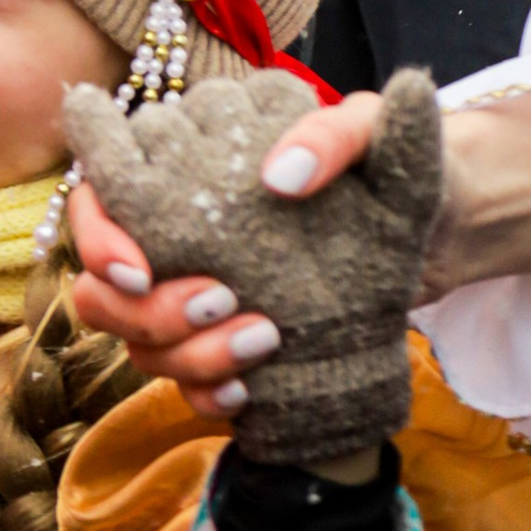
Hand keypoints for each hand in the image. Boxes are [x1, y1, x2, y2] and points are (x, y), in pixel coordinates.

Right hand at [68, 85, 530, 412]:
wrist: (434, 257)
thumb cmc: (392, 186)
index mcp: (190, 169)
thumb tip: (282, 173)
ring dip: (186, 354)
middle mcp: (174, 235)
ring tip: (265, 339)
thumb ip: (339, 136)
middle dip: (143, 309)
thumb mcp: (383, 149)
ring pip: (134, 342)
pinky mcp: (215, 348)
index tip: (140, 268)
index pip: (97, 190)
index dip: (96, 233)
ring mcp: (190, 298)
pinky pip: (181, 388)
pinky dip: (210, 394)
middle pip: (100, 284)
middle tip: (220, 301)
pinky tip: (254, 391)